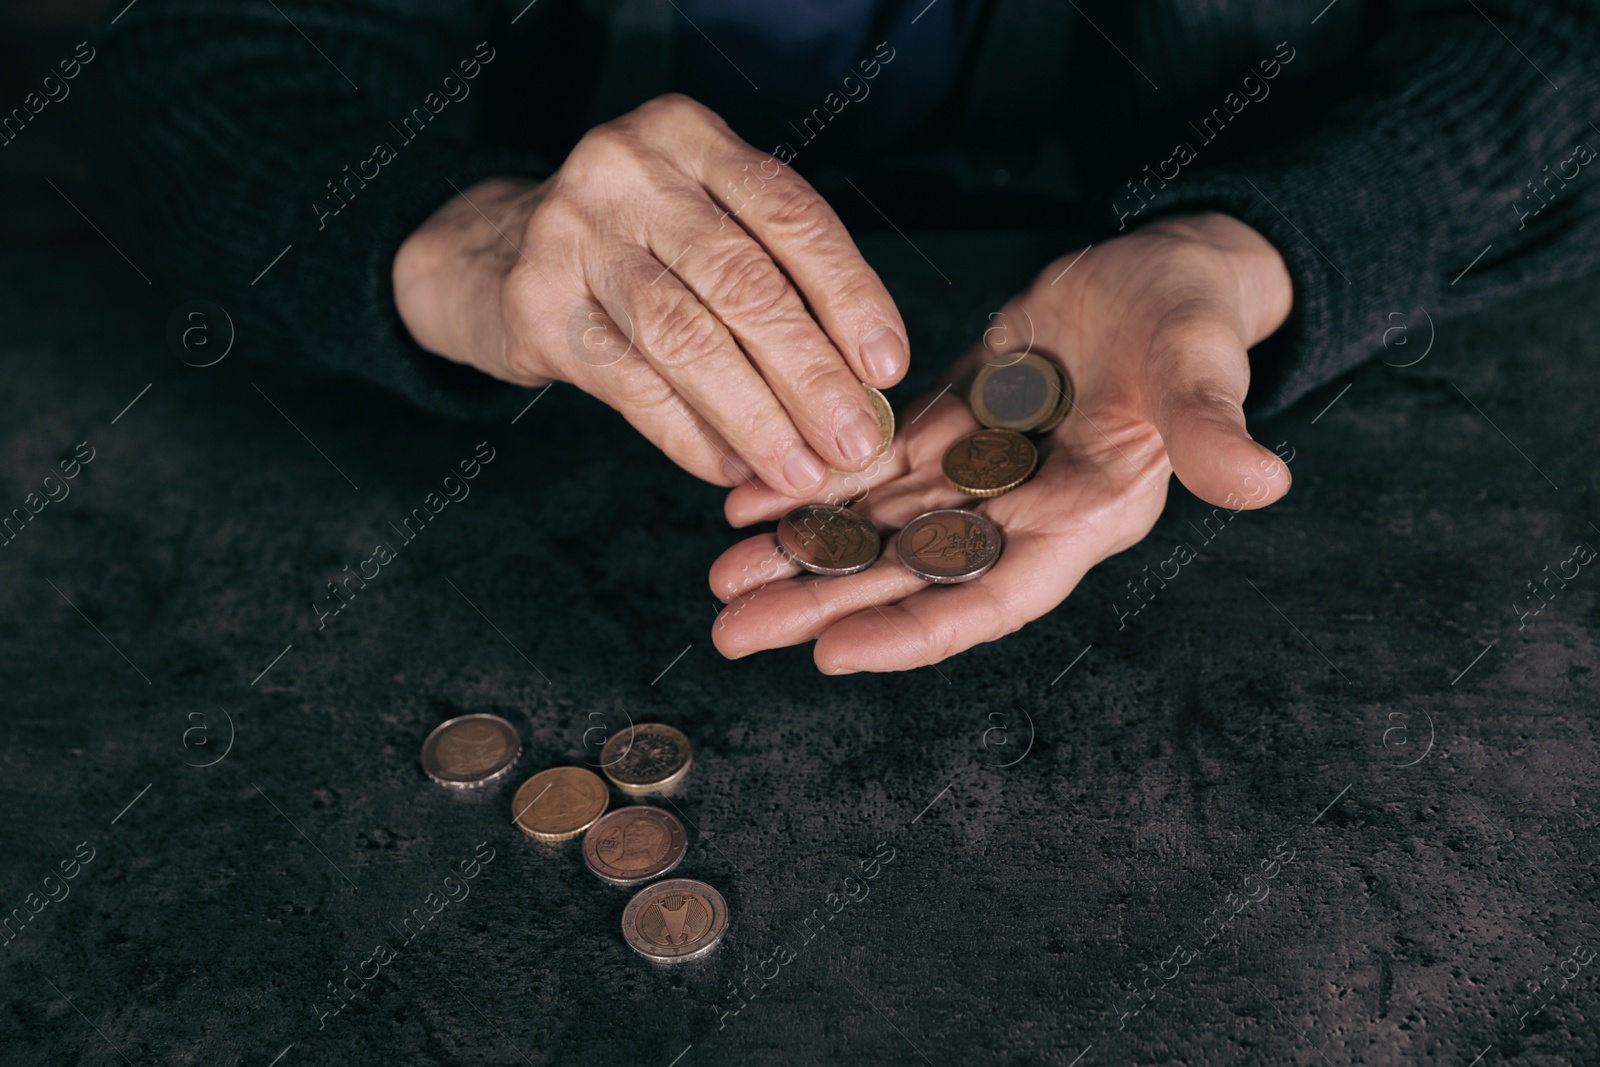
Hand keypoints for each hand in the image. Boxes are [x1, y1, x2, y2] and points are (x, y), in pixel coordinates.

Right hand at [392, 94, 908, 494]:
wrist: (494, 254)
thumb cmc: (635, 245)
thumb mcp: (704, 222)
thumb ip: (777, 279)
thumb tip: (863, 388)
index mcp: (688, 136)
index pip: (790, 214)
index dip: (850, 295)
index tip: (889, 367)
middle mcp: (626, 170)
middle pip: (742, 281)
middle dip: (811, 373)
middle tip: (858, 440)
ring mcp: (571, 233)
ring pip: (686, 337)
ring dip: (756, 417)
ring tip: (802, 471)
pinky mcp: (535, 304)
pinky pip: (630, 382)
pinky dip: (688, 434)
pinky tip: (730, 469)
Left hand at [708, 213, 1293, 670]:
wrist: (1164, 272)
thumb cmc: (1193, 321)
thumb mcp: (1201, 369)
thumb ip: (1212, 428)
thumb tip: (1262, 480)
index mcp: (1083, 515)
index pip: (990, 594)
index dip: (914, 630)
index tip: (831, 652)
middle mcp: (1022, 509)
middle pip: (910, 574)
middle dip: (823, 603)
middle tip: (734, 632)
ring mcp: (982, 470)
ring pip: (879, 526)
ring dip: (803, 551)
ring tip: (722, 578)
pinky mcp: (954, 423)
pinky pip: (876, 464)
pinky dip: (817, 480)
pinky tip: (752, 498)